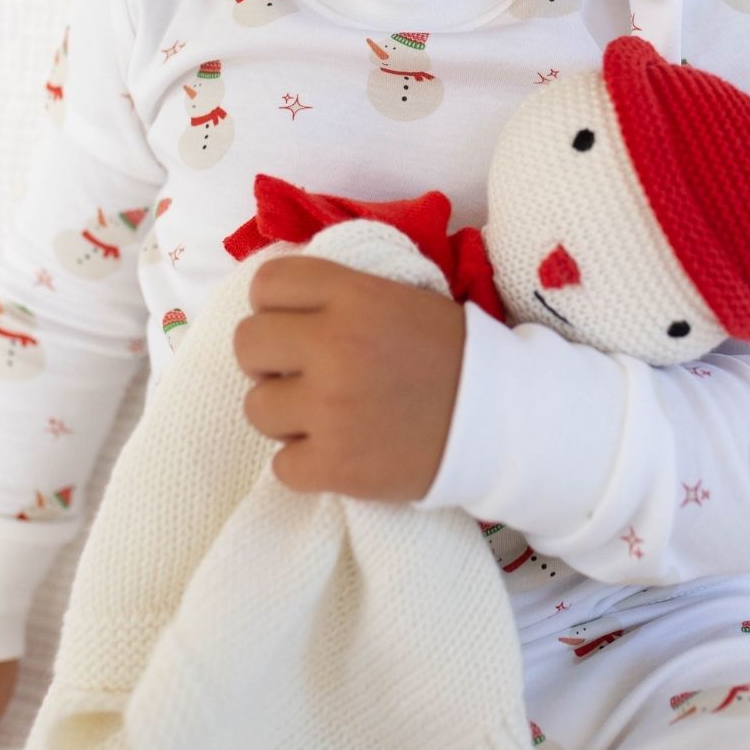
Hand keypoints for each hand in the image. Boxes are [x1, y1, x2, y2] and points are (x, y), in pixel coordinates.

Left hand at [234, 256, 465, 501]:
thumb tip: (282, 302)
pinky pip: (280, 465)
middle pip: (247, 343)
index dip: (275, 304)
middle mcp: (335, 346)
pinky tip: (340, 451)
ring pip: (256, 408)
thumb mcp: (402, 298)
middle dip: (271, 359)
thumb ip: (342, 293)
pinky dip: (306, 463)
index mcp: (354, 297)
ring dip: (287, 415)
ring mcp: (330, 409)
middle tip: (305, 372)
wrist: (502, 421)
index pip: (269, 283)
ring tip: (328, 417)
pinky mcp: (335, 466)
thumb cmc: (452, 354)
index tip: (296, 324)